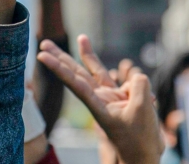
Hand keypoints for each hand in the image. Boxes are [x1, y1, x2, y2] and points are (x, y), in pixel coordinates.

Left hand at [38, 35, 163, 163]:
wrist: (145, 156)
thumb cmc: (140, 140)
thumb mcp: (142, 110)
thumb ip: (138, 86)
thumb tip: (135, 76)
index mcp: (98, 106)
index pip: (75, 83)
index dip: (58, 69)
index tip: (42, 57)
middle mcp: (100, 99)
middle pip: (77, 74)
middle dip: (61, 58)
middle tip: (44, 45)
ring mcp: (111, 98)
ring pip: (96, 71)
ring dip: (88, 55)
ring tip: (81, 37)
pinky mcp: (123, 99)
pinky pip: (124, 80)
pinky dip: (134, 82)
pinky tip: (146, 94)